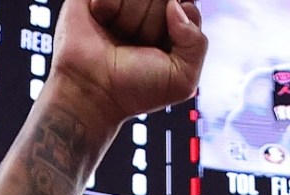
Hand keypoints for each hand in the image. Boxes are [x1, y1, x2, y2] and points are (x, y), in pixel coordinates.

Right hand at [48, 0, 206, 132]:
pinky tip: (102, 20)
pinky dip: (109, 5)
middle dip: (152, 24)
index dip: (177, 21)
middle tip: (136, 45)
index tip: (162, 44)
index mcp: (175, 23)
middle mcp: (150, 6)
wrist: (91, 91)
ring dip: (129, 19)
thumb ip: (197, 42)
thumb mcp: (182, 79)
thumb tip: (176, 5)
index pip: (188, 4)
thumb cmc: (134, 88)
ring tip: (117, 35)